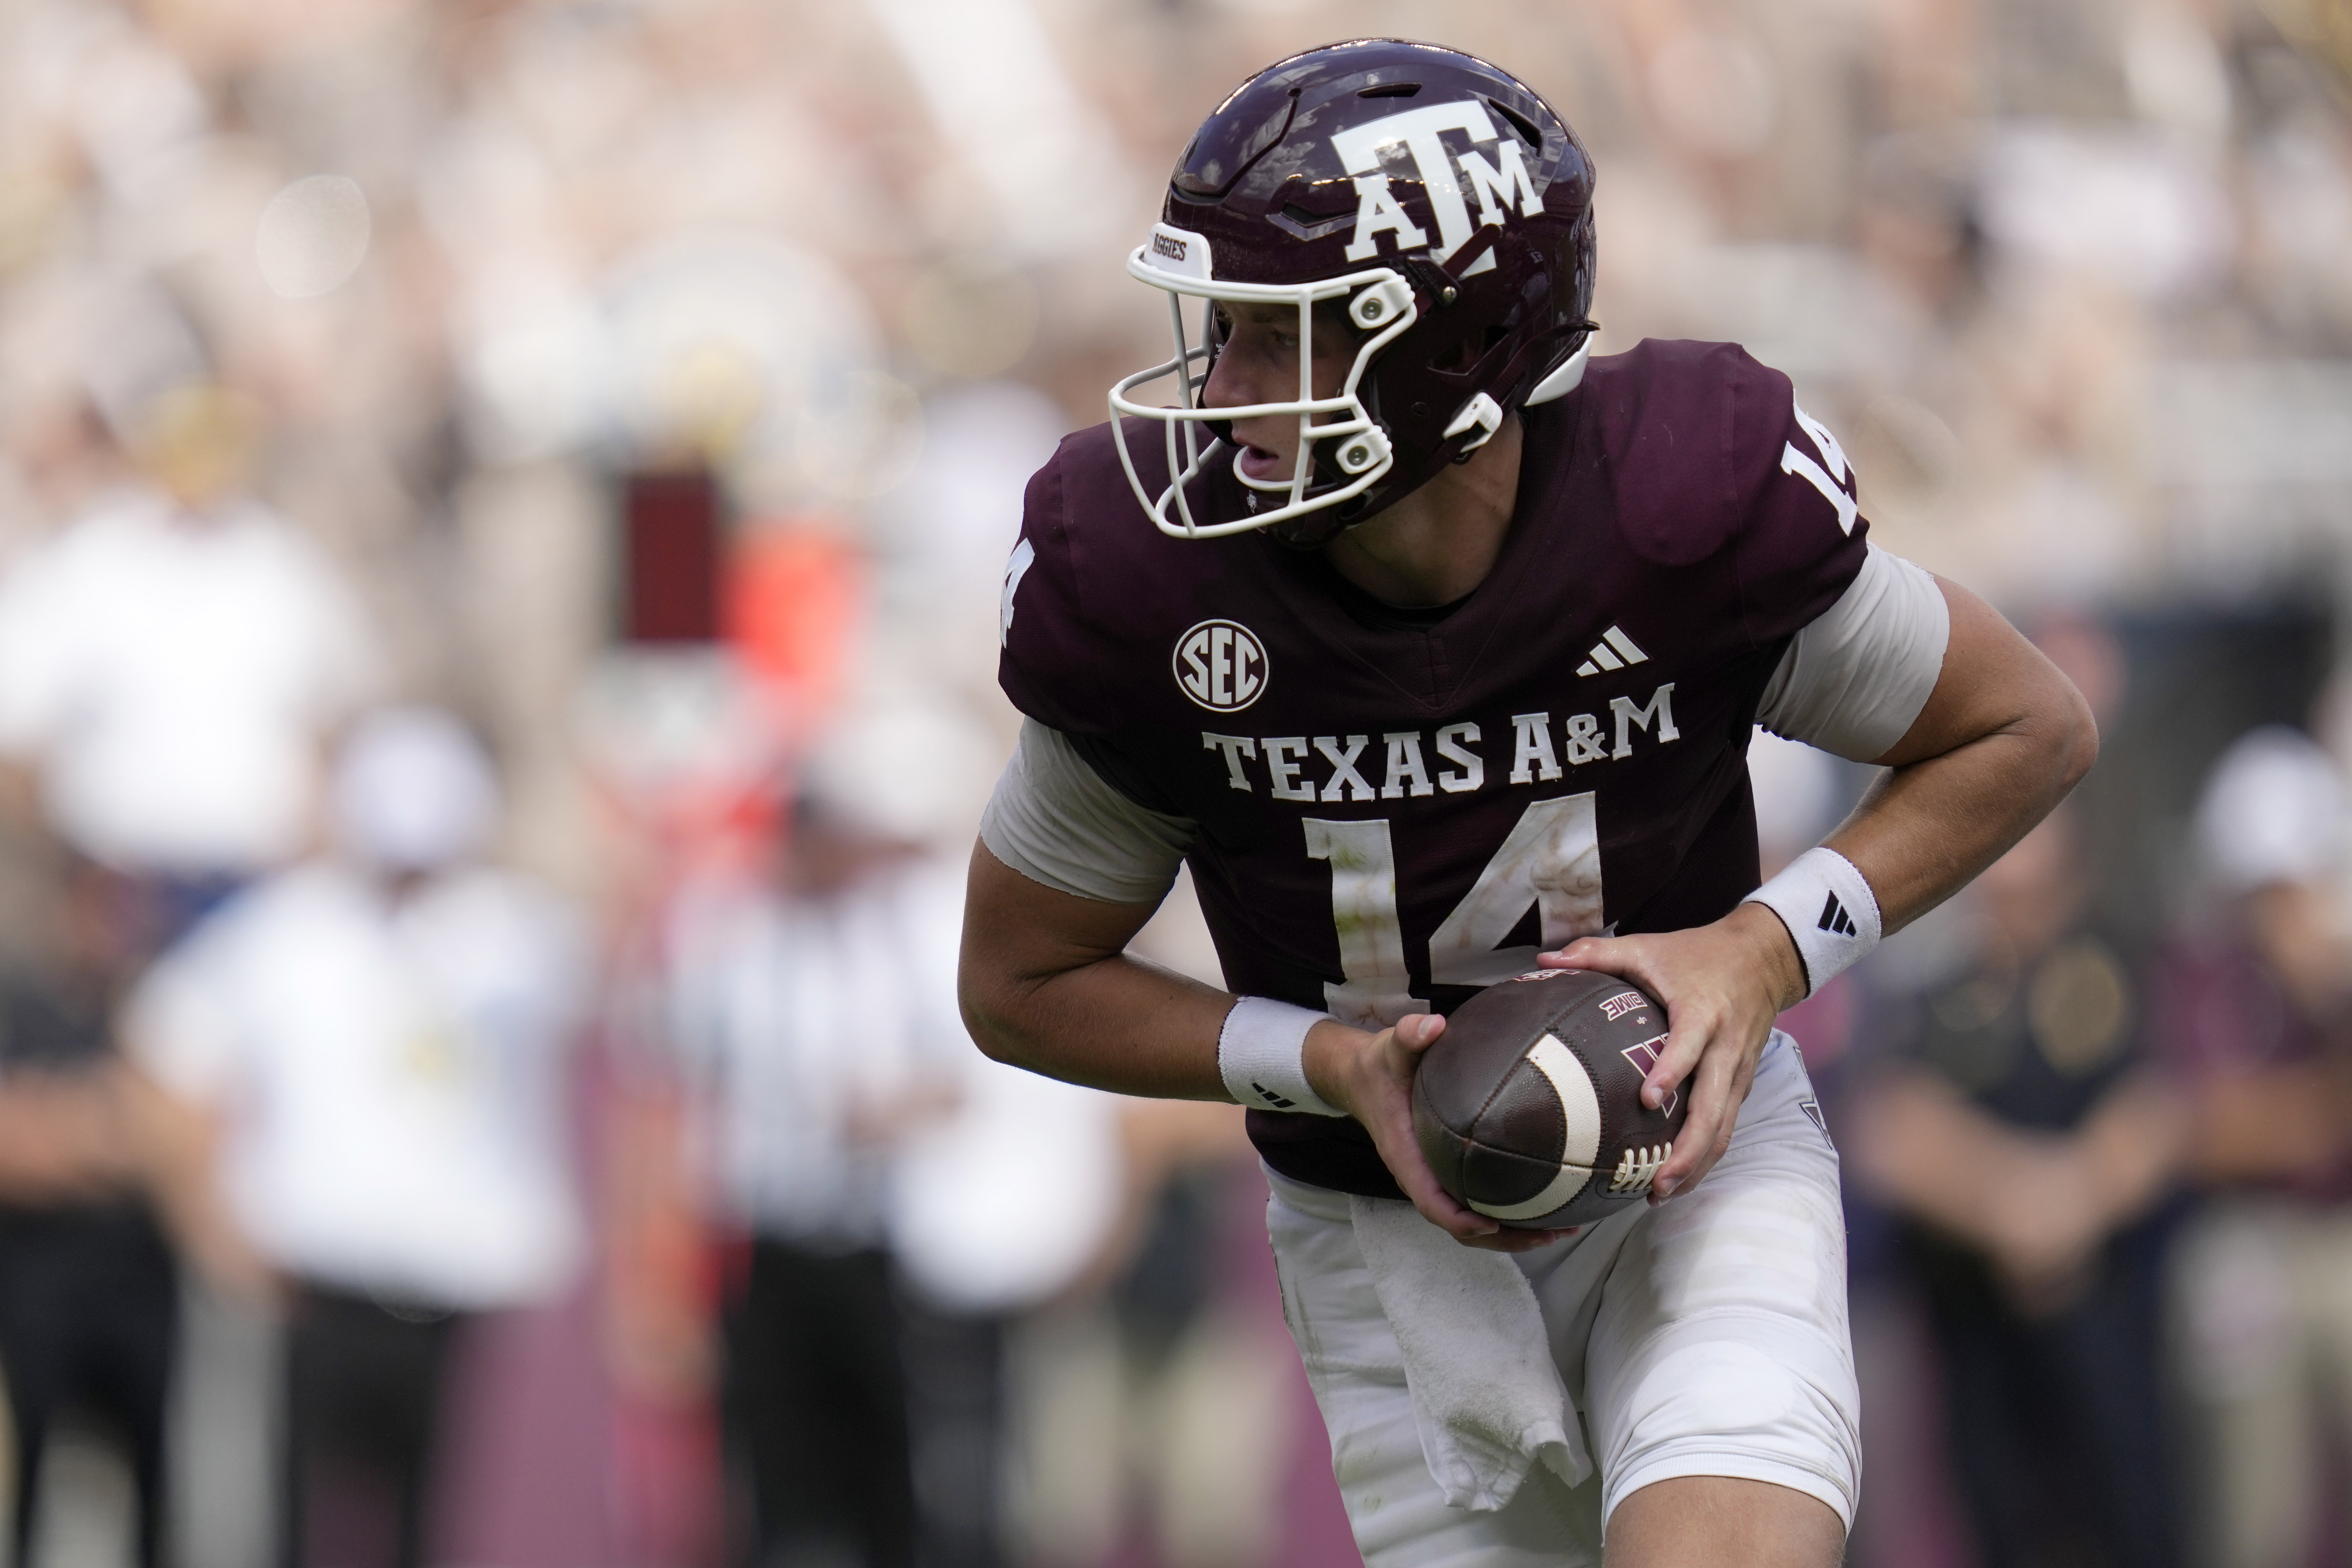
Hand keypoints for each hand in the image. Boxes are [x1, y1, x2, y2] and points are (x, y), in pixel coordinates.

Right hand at [1305, 1015, 1571, 1252]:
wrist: (1360, 1078)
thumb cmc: (1379, 1067)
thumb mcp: (1389, 1048)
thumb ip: (1408, 1036)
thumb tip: (1434, 1025)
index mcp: (1406, 1156)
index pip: (1431, 1202)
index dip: (1461, 1219)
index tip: (1492, 1224)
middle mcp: (1421, 1176)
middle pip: (1461, 1226)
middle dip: (1505, 1236)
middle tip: (1552, 1233)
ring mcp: (1435, 1177)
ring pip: (1472, 1222)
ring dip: (1514, 1231)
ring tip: (1561, 1227)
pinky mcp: (1447, 1172)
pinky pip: (1477, 1203)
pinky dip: (1509, 1211)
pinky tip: (1545, 1203)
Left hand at [1539, 902, 1805, 1201]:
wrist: (1762, 957)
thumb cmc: (1697, 953)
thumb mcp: (1647, 946)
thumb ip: (1596, 954)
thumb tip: (1543, 958)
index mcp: (1702, 1012)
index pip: (1689, 1046)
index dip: (1672, 1071)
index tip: (1647, 1099)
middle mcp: (1725, 1047)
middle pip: (1713, 1107)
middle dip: (1687, 1150)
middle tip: (1655, 1181)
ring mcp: (1737, 1070)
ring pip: (1724, 1127)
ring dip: (1697, 1165)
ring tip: (1660, 1193)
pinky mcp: (1742, 1083)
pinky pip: (1727, 1125)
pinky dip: (1707, 1155)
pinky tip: (1679, 1178)